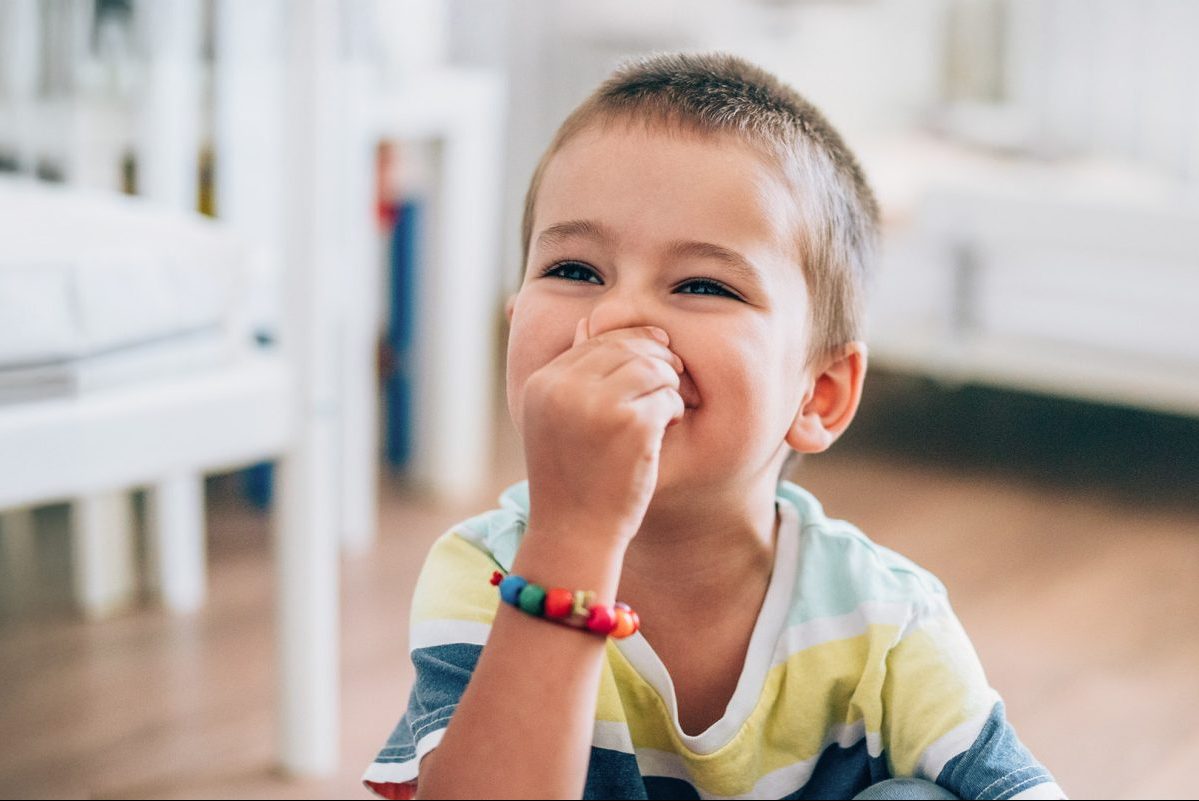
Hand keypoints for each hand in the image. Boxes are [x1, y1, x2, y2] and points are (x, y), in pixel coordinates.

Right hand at [520, 318, 684, 545]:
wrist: (573, 535)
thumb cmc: (570, 480)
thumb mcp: (556, 420)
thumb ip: (572, 375)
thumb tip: (591, 322)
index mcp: (543, 383)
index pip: (595, 339)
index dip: (630, 346)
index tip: (651, 363)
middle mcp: (564, 387)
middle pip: (626, 345)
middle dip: (655, 359)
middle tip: (669, 381)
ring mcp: (597, 404)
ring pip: (652, 366)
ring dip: (667, 386)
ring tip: (664, 412)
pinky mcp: (631, 425)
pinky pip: (668, 397)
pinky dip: (674, 411)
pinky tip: (666, 430)